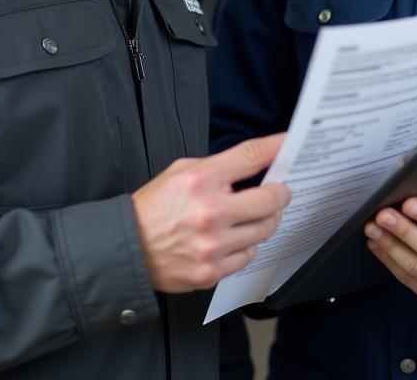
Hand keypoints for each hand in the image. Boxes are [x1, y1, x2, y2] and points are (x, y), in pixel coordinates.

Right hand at [131, 133, 290, 292]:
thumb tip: (250, 167)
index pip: (251, 156)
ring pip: (264, 230)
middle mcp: (210, 212)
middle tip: (280, 191)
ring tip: (254, 215)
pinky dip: (247, 245)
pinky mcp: (212, 271)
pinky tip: (235, 238)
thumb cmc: (154, 208)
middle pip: (270, 200)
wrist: (128, 248)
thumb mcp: (179, 171)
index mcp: (201, 180)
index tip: (288, 145)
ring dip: (265, 220)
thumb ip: (215, 168)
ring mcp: (213, 245)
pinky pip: (248, 255)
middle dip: (280, 193)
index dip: (276, 148)